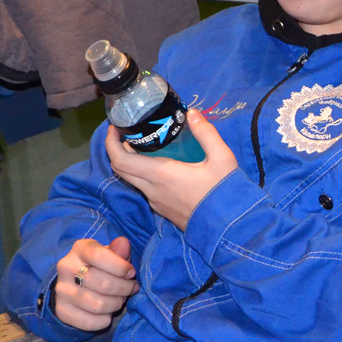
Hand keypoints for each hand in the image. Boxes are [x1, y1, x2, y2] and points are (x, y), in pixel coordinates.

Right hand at [53, 236, 137, 330]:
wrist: (75, 284)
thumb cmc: (101, 266)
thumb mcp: (111, 254)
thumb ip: (119, 250)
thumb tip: (123, 244)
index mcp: (80, 248)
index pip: (100, 256)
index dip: (121, 267)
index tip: (131, 273)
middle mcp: (66, 267)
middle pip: (103, 284)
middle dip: (124, 289)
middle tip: (130, 289)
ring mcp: (61, 290)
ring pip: (98, 304)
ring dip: (116, 304)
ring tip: (120, 299)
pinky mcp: (61, 310)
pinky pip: (89, 322)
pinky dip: (104, 320)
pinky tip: (107, 312)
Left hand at [106, 110, 238, 229]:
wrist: (230, 228)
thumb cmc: (224, 192)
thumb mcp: (222, 158)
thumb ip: (206, 133)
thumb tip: (191, 113)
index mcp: (161, 175)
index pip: (120, 160)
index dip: (110, 142)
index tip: (115, 127)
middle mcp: (152, 190)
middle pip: (121, 169)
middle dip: (118, 149)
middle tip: (129, 133)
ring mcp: (156, 202)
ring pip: (132, 180)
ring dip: (131, 162)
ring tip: (146, 145)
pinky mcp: (163, 210)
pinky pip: (144, 189)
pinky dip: (143, 174)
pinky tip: (160, 165)